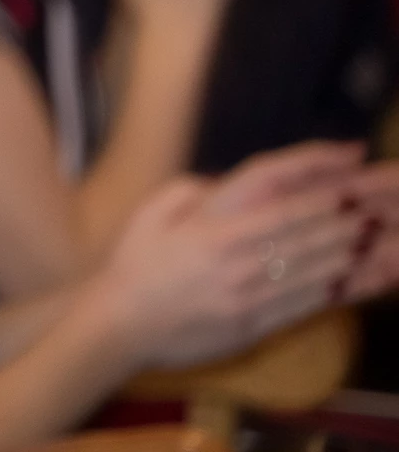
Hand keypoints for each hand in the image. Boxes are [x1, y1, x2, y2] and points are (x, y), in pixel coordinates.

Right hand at [95, 147, 380, 371]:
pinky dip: (334, 291)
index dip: (319, 183)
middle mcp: (236, 262)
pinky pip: (303, 306)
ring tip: (376, 238)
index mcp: (212, 229)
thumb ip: (188, 189)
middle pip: (306, 235)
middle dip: (346, 218)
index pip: (280, 201)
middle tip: (374, 205)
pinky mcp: (253, 326)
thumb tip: (223, 180)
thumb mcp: (149, 211)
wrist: (121, 324)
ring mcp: (248, 297)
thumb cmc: (133, 265)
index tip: (348, 169)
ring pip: (313, 271)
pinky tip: (354, 279)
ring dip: (349, 253)